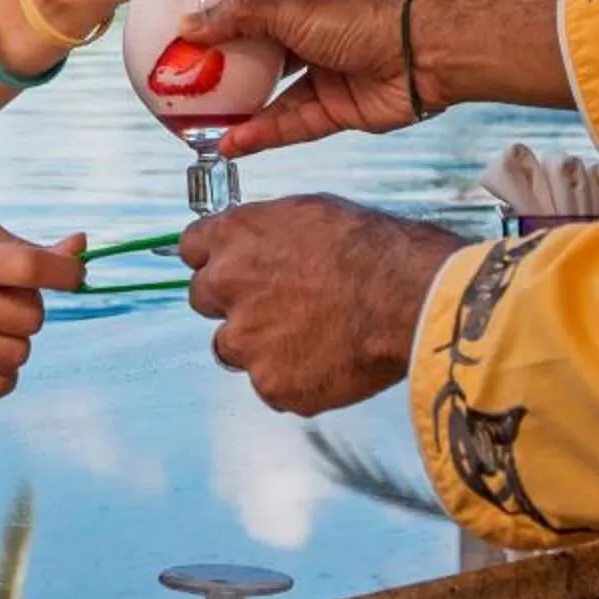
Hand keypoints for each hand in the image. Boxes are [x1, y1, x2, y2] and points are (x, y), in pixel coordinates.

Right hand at [0, 217, 82, 402]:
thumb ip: (26, 247)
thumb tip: (84, 249)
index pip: (33, 269)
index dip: (65, 272)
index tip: (69, 274)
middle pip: (32, 318)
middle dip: (30, 306)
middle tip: (3, 295)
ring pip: (19, 354)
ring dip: (16, 339)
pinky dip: (5, 374)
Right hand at [177, 0, 417, 156]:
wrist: (422, 54)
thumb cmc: (361, 17)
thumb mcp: (291, 10)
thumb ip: (239, 19)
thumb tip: (188, 23)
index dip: (219, 6)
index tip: (182, 21)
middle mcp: (305, 33)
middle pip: (254, 50)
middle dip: (222, 65)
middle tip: (181, 80)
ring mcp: (319, 72)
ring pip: (270, 93)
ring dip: (238, 108)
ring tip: (198, 123)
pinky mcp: (333, 109)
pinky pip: (290, 124)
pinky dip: (263, 134)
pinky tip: (232, 144)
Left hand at [181, 197, 464, 415]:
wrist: (406, 298)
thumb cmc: (371, 249)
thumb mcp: (309, 213)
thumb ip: (266, 232)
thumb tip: (256, 244)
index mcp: (234, 238)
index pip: (192, 247)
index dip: (214, 257)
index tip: (230, 266)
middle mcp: (227, 287)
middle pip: (203, 298)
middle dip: (233, 302)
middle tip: (276, 304)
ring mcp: (245, 341)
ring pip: (231, 348)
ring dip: (258, 344)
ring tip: (308, 336)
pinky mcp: (271, 385)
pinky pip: (271, 384)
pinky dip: (293, 377)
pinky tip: (327, 359)